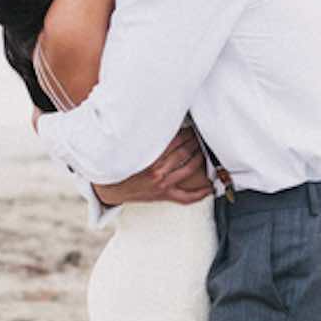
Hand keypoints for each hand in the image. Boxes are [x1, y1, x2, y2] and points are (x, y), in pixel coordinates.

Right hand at [92, 123, 213, 206]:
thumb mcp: (129, 148)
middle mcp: (157, 171)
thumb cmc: (119, 168)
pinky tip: (209, 187)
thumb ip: (145, 137)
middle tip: (199, 134)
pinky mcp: (164, 195)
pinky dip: (200, 193)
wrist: (110, 189)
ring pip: (189, 168)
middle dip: (194, 141)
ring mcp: (163, 184)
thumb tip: (158, 123)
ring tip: (203, 149)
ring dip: (199, 156)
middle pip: (184, 151)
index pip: (174, 140)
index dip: (185, 132)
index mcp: (148, 157)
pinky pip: (186, 197)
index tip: (190, 126)